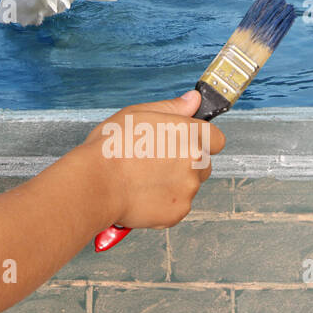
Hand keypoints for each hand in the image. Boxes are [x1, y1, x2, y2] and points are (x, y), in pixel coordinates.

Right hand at [81, 89, 224, 230]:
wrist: (96, 183)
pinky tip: (141, 192)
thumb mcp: (137, 114)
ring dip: (173, 182)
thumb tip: (192, 100)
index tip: (184, 141)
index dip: (200, 139)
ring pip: (188, 185)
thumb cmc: (111, 147)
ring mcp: (187, 190)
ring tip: (142, 177)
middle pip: (203, 163)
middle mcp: (195, 163)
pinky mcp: (177, 212)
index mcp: (189, 135)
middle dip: (186, 162)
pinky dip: (163, 201)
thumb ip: (171, 107)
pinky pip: (176, 205)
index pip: (216, 138)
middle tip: (155, 159)